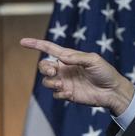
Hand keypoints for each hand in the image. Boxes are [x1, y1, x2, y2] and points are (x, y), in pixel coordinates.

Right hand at [20, 38, 134, 114]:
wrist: (112, 91)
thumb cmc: (105, 72)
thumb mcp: (94, 60)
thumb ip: (77, 57)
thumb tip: (61, 57)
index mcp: (70, 57)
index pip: (50, 49)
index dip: (36, 44)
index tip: (23, 42)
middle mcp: (65, 69)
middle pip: (44, 66)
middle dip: (44, 68)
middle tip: (53, 72)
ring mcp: (65, 82)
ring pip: (46, 81)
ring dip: (51, 82)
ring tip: (62, 85)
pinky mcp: (67, 94)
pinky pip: (55, 93)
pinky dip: (59, 93)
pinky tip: (70, 93)